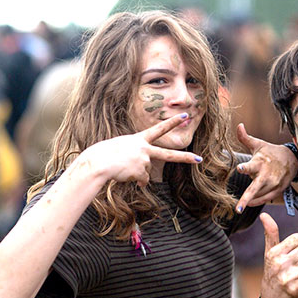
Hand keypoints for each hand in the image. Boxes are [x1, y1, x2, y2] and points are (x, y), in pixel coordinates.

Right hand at [74, 113, 202, 186]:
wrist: (98, 162)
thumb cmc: (103, 155)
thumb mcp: (120, 150)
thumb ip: (135, 157)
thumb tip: (144, 178)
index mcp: (139, 139)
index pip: (159, 128)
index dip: (173, 122)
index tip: (185, 116)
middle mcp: (144, 148)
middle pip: (168, 154)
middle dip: (185, 157)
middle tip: (200, 160)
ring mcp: (144, 160)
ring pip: (145, 172)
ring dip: (135, 173)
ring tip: (121, 168)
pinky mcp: (140, 172)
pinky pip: (141, 180)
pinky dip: (134, 181)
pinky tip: (124, 175)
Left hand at [234, 123, 297, 211]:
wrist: (292, 159)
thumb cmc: (270, 151)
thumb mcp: (258, 144)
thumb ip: (245, 138)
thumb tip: (238, 125)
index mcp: (260, 162)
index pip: (252, 165)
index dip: (245, 167)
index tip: (239, 168)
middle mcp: (267, 174)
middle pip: (255, 188)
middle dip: (246, 198)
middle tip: (238, 208)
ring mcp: (274, 183)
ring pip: (259, 195)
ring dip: (251, 198)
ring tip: (241, 205)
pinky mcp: (278, 190)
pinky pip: (266, 199)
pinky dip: (257, 201)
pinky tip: (249, 204)